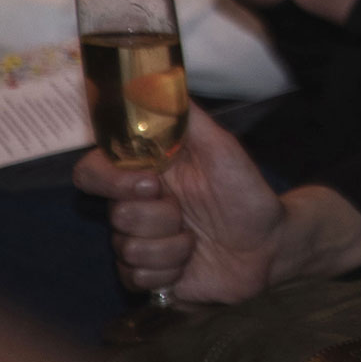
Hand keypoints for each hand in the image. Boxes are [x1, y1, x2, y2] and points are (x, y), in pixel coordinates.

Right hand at [74, 106, 284, 302]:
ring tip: (196, 238)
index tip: (150, 184)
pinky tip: (190, 262)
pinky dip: (169, 272)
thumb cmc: (245, 191)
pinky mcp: (147, 275)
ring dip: (170, 246)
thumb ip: (185, 118)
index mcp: (146, 173)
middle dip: (159, 217)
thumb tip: (154, 84)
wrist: (268, 245)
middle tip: (187, 212)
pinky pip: (135, 278)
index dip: (110, 180)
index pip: (92, 170)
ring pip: (125, 248)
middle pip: (113, 214)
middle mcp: (136, 206)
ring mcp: (140, 242)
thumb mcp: (221, 147)